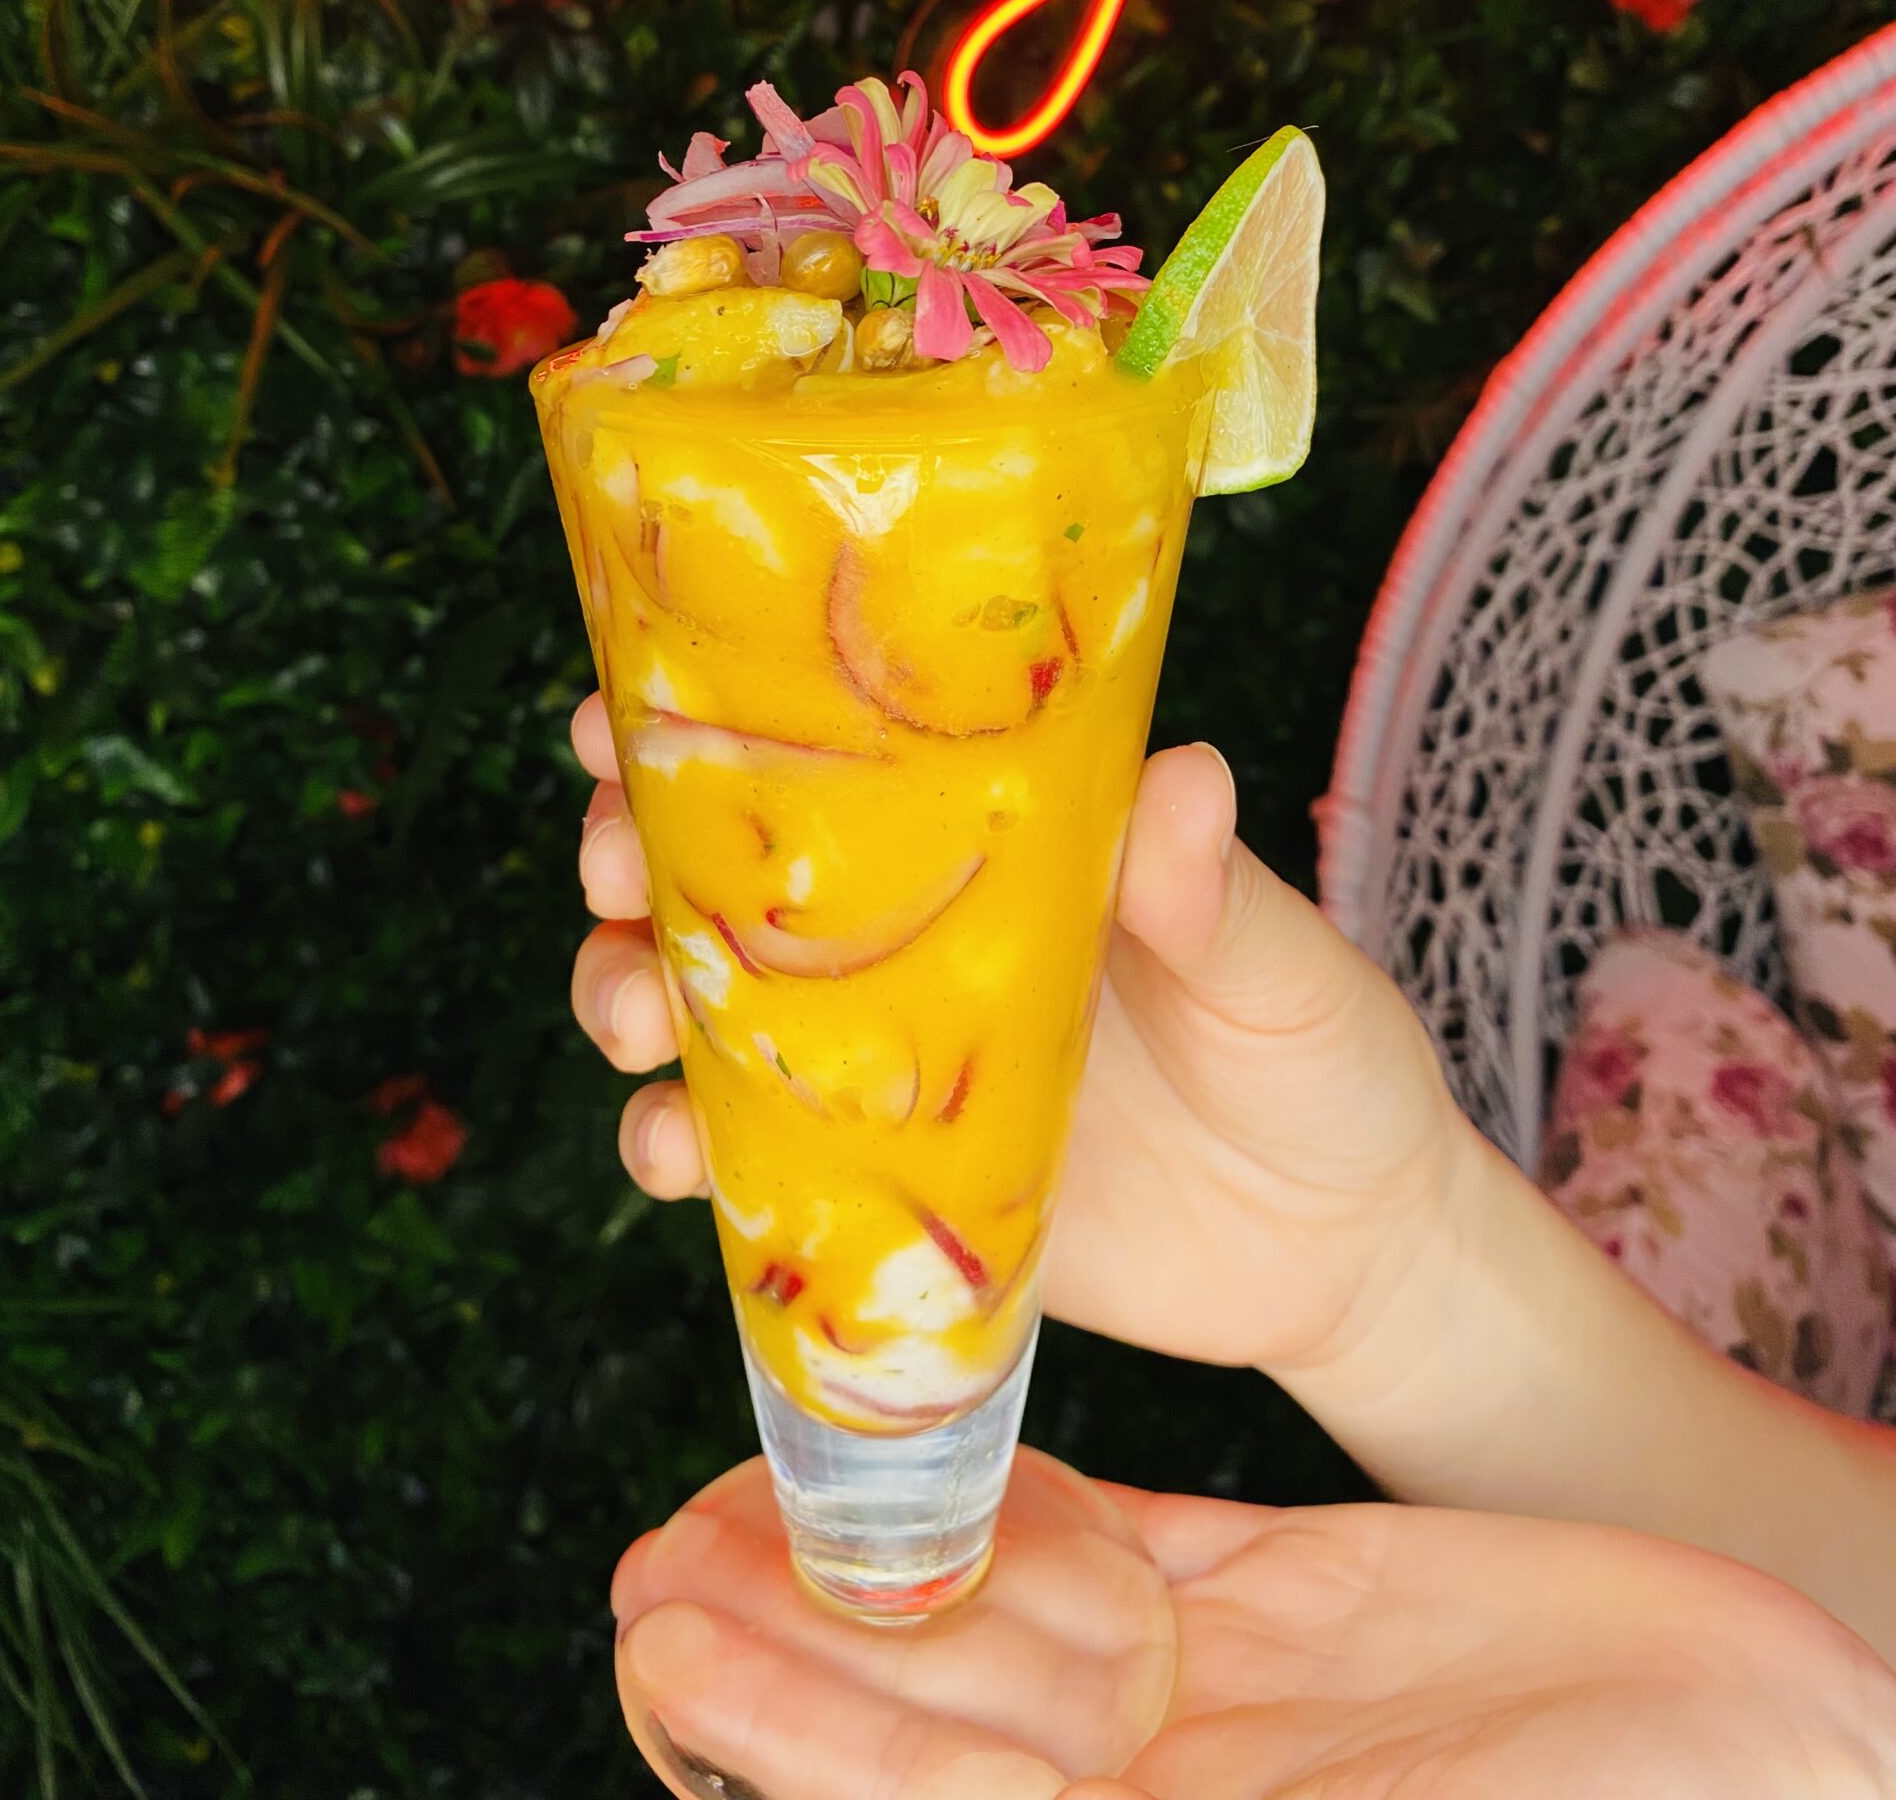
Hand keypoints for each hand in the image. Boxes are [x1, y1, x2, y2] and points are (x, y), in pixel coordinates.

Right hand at [568, 692, 1465, 1379]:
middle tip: (612, 858)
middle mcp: (912, 941)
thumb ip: (1221, 896)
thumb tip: (1181, 777)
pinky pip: (746, 1171)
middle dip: (627, 854)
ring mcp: (883, 1070)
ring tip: (635, 1019)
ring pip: (701, 1013)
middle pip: (718, 875)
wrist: (1350, 1257)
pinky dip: (684, 1155)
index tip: (626, 705)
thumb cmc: (1326, 1066)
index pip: (832, 753)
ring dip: (625, 998)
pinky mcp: (879, 1199)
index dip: (708, 721)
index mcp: (995, 845)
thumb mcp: (1288, 971)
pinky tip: (678, 1155)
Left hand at [612, 1450, 1895, 1799]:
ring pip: (1007, 1619)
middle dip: (791, 1636)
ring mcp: (1227, 1704)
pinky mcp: (1293, 1606)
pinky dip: (1029, 1505)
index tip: (669, 1630)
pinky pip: (1130, 1546)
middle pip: (932, 1715)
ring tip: (747, 1470)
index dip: (789, 1730)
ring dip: (879, 1551)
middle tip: (662, 1538)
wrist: (1787, 1758)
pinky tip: (940, 1448)